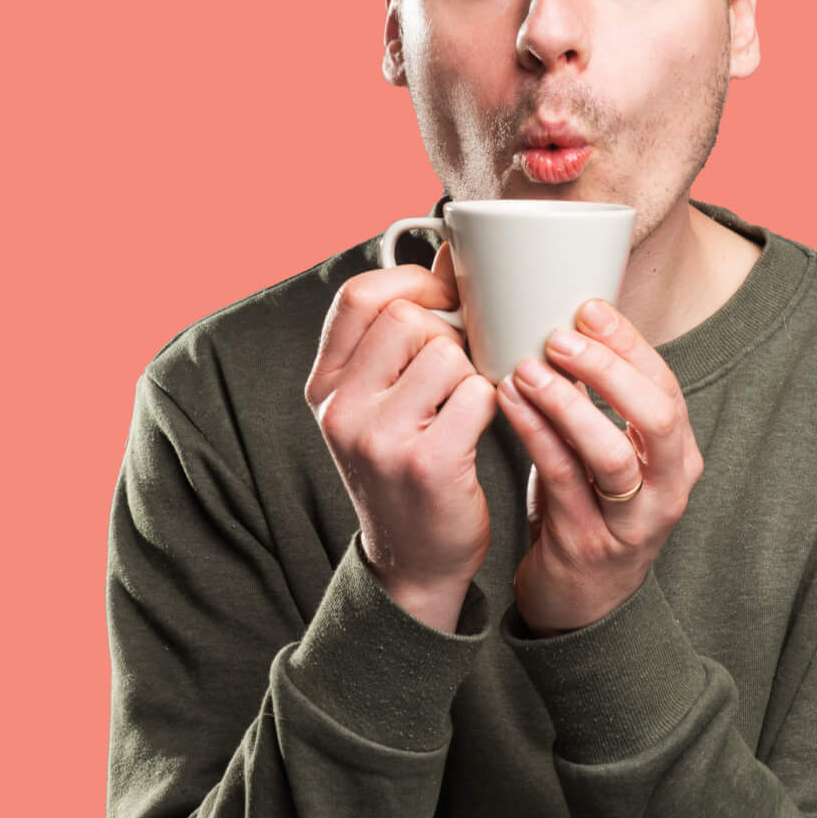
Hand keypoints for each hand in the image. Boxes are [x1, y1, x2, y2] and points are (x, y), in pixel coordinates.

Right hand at [304, 243, 497, 626]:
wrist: (413, 561)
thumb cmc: (407, 468)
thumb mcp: (379, 402)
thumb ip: (399, 336)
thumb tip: (452, 256)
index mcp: (326, 386)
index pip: (360, 296)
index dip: (413, 283)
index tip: (445, 299)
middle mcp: (341, 409)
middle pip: (408, 317)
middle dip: (449, 333)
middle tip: (460, 368)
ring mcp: (379, 438)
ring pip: (447, 353)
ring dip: (472, 372)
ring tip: (464, 407)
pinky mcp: (426, 463)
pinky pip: (477, 394)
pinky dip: (491, 403)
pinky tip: (480, 428)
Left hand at [495, 298, 702, 635]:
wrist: (579, 603)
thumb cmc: (590, 509)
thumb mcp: (609, 454)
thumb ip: (602, 400)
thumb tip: (569, 320)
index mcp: (676, 456)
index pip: (665, 386)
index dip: (628, 344)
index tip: (588, 306)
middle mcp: (666, 488)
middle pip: (656, 416)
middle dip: (610, 368)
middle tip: (561, 335)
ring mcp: (631, 521)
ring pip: (612, 454)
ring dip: (569, 404)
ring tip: (527, 368)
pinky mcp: (588, 544)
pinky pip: (562, 481)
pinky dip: (535, 436)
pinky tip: (508, 404)